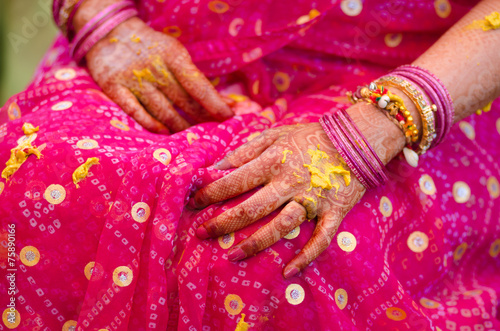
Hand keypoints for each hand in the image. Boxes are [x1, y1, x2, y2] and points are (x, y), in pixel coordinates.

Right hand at [85, 17, 232, 132]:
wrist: (109, 32)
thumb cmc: (152, 49)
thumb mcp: (175, 54)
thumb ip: (195, 78)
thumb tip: (225, 103)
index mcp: (172, 55)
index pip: (198, 84)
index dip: (215, 103)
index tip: (229, 116)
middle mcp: (154, 68)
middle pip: (183, 101)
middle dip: (202, 118)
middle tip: (215, 132)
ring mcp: (133, 79)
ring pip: (163, 111)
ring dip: (181, 127)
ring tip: (193, 136)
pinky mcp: (114, 88)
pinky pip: (136, 112)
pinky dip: (152, 124)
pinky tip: (165, 132)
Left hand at [193, 123, 365, 277]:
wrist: (358, 138)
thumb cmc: (310, 136)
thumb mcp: (275, 134)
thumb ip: (245, 149)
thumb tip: (216, 166)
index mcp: (274, 159)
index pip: (235, 180)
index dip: (210, 193)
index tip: (192, 203)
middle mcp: (291, 181)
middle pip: (251, 208)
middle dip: (222, 223)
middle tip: (201, 233)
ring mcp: (313, 199)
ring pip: (281, 227)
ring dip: (255, 244)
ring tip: (231, 256)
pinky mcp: (334, 212)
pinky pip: (320, 239)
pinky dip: (306, 257)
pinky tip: (288, 272)